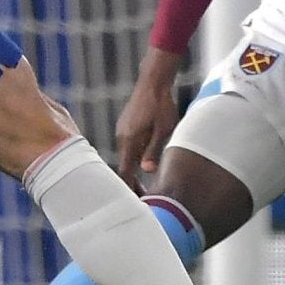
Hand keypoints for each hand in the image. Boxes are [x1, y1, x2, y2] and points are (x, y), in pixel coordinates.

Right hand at [115, 49, 184, 190]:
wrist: (153, 82)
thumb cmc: (161, 105)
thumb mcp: (162, 130)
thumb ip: (153, 150)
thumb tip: (147, 171)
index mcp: (129, 140)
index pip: (125, 171)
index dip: (130, 188)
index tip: (138, 201)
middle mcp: (122, 137)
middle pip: (123, 166)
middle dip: (131, 183)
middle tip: (144, 198)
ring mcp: (122, 131)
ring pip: (126, 157)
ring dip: (133, 170)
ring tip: (145, 185)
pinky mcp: (126, 126)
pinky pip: (128, 147)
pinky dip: (133, 159)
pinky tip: (143, 163)